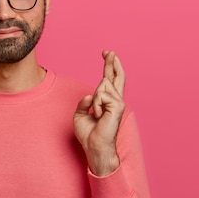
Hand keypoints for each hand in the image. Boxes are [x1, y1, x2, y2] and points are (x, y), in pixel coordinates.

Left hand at [73, 51, 125, 176]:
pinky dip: (95, 105)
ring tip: (97, 114)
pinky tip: (99, 116)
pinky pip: (100, 95)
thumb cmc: (89, 134)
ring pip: (102, 85)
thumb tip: (90, 95)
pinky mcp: (118, 106)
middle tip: (108, 51)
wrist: (95, 146)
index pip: (110, 79)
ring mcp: (119, 102)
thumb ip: (84, 102)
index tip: (107, 53)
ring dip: (94, 100)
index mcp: (108, 101)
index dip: (109, 66)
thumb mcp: (80, 114)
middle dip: (112, 62)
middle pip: (116, 75)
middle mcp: (116, 100)